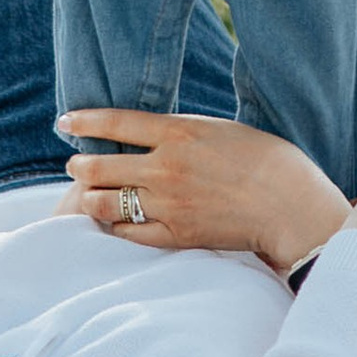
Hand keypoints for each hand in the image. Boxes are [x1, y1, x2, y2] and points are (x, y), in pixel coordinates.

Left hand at [60, 109, 352, 270]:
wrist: (291, 205)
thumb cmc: (267, 160)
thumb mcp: (220, 130)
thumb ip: (181, 132)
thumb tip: (148, 136)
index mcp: (179, 132)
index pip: (115, 123)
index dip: (84, 121)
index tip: (65, 121)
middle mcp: (165, 168)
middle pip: (100, 166)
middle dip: (81, 164)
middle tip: (77, 164)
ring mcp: (168, 204)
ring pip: (105, 203)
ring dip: (91, 196)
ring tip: (89, 193)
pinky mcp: (176, 235)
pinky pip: (128, 232)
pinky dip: (115, 226)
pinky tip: (113, 221)